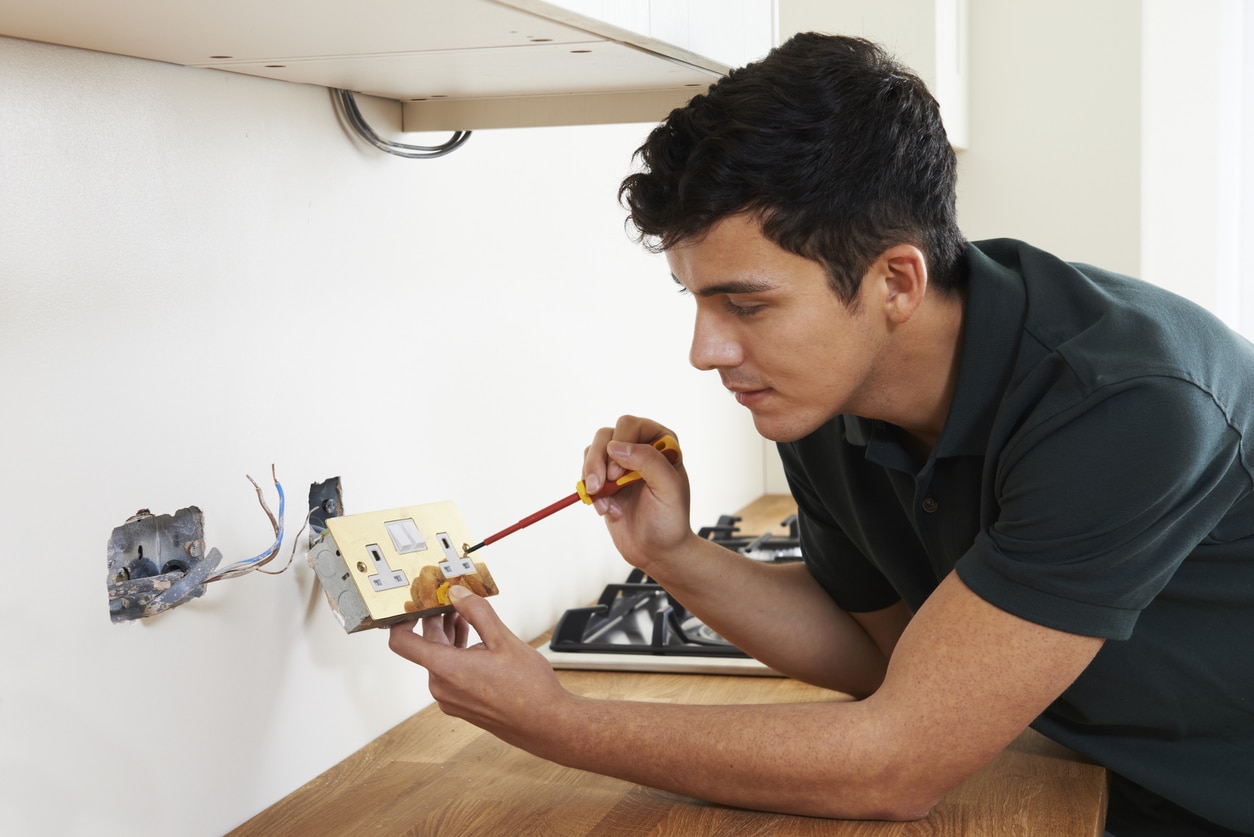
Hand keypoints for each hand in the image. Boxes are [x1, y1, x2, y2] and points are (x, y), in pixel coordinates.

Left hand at [387, 586, 567, 744]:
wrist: (545, 723)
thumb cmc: (529, 688)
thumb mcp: (503, 639)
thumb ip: (476, 612)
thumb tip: (457, 594)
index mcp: (447, 669)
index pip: (402, 642)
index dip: (402, 620)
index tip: (414, 605)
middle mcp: (442, 687)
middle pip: (426, 647)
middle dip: (438, 622)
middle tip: (453, 601)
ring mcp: (450, 699)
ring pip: (439, 660)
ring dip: (450, 638)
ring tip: (468, 619)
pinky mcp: (460, 705)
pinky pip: (449, 675)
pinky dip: (457, 656)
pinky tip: (476, 645)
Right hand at [582, 416, 694, 569]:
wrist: (657, 551)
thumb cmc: (670, 520)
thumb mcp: (668, 489)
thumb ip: (648, 462)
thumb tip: (616, 447)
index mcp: (661, 442)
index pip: (631, 426)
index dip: (620, 445)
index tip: (617, 474)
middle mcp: (639, 447)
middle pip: (606, 435)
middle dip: (598, 461)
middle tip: (599, 486)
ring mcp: (620, 464)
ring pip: (593, 451)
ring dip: (591, 475)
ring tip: (602, 500)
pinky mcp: (605, 480)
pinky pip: (586, 473)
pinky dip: (589, 491)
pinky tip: (605, 508)